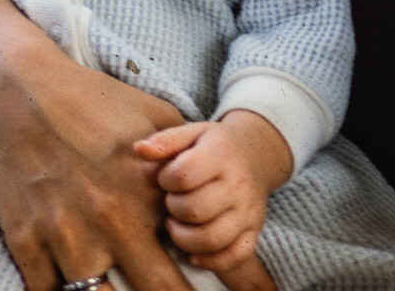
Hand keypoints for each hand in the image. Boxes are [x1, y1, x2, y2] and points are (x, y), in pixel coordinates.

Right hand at [0, 0, 199, 290]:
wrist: (19, 90)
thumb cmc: (92, 99)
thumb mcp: (155, 117)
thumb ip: (186, 157)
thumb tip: (215, 183)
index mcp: (147, 197)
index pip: (192, 259)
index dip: (208, 283)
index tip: (226, 289)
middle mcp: (110, 225)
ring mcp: (65, 239)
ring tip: (116, 287)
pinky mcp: (25, 242)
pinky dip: (60, 290)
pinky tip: (72, 283)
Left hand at [134, 112, 288, 278]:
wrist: (254, 154)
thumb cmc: (214, 146)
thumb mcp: (192, 133)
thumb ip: (165, 141)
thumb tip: (139, 149)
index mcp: (221, 155)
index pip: (184, 175)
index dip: (165, 179)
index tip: (167, 178)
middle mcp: (238, 184)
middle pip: (195, 209)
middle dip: (173, 208)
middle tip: (172, 201)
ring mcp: (248, 210)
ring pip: (211, 238)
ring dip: (184, 238)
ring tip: (178, 224)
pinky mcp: (254, 230)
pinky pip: (234, 256)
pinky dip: (210, 260)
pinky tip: (194, 251)